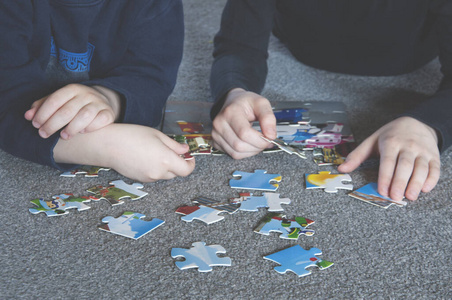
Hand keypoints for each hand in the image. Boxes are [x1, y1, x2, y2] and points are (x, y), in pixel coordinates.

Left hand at [24, 84, 120, 139]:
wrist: (102, 100)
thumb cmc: (76, 103)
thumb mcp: (60, 100)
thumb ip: (43, 106)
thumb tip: (28, 116)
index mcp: (72, 89)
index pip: (54, 100)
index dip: (43, 114)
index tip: (36, 125)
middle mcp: (86, 94)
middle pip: (67, 111)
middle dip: (52, 124)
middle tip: (43, 134)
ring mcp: (98, 103)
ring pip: (84, 116)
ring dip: (71, 128)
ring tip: (63, 136)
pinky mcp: (108, 113)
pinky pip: (100, 121)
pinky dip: (90, 128)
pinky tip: (82, 132)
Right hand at [54, 124, 195, 181]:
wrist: (108, 145)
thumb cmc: (132, 135)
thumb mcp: (157, 135)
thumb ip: (174, 145)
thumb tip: (185, 150)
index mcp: (166, 160)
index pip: (186, 170)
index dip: (190, 164)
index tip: (189, 158)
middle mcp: (158, 172)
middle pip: (176, 173)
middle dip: (178, 163)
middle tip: (173, 151)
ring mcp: (148, 178)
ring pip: (164, 175)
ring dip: (166, 166)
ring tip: (156, 151)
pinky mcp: (140, 179)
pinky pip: (154, 175)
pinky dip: (155, 169)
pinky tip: (146, 157)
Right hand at [212, 88, 276, 158]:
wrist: (232, 101)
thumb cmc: (246, 103)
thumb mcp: (261, 103)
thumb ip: (268, 118)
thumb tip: (270, 135)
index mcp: (230, 112)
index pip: (244, 133)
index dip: (260, 140)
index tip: (269, 138)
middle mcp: (219, 124)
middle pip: (240, 145)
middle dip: (257, 147)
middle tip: (265, 140)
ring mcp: (216, 134)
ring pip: (236, 153)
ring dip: (251, 151)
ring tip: (257, 142)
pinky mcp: (216, 142)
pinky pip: (232, 154)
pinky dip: (244, 153)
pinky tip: (249, 144)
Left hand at [338, 117, 439, 200]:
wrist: (416, 122)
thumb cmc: (391, 135)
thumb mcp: (372, 141)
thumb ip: (356, 156)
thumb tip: (341, 169)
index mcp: (391, 142)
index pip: (388, 162)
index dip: (385, 177)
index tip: (382, 191)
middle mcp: (408, 146)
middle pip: (405, 166)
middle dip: (400, 183)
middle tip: (395, 197)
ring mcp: (423, 151)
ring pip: (421, 168)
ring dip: (416, 183)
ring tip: (410, 196)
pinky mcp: (434, 156)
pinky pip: (435, 168)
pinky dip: (431, 180)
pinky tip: (424, 189)